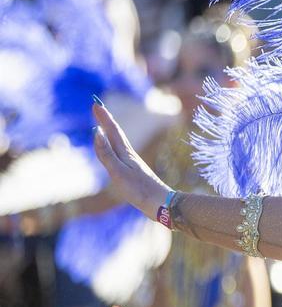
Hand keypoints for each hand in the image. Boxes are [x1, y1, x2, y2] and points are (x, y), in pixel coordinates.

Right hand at [92, 102, 171, 220]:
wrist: (160, 203)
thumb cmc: (138, 189)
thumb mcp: (117, 171)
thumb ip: (106, 153)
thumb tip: (97, 131)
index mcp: (125, 153)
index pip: (112, 131)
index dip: (104, 117)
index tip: (96, 103)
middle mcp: (129, 155)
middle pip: (116, 134)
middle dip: (106, 120)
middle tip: (98, 108)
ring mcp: (132, 164)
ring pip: (119, 143)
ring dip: (110, 131)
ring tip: (105, 125)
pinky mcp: (134, 173)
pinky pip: (120, 153)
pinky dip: (114, 146)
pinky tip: (115, 150)